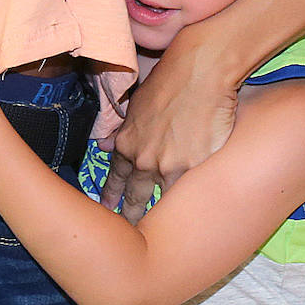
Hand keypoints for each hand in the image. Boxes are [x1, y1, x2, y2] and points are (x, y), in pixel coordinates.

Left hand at [100, 23, 238, 221]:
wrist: (201, 71)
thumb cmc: (171, 78)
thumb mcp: (138, 102)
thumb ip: (122, 127)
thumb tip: (102, 143)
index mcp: (128, 141)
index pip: (115, 175)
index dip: (111, 193)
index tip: (107, 206)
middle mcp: (143, 158)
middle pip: (134, 194)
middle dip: (128, 213)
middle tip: (124, 228)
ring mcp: (168, 166)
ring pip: (159, 197)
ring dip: (156, 213)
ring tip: (153, 233)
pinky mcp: (194, 167)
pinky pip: (187, 191)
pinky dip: (185, 201)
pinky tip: (185, 215)